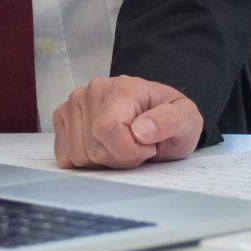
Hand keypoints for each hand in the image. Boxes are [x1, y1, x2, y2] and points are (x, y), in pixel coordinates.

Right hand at [52, 76, 202, 169]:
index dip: (129, 150)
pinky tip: (104, 149)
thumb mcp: (187, 120)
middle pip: (93, 146)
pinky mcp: (64, 120)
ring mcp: (75, 104)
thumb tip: (141, 130)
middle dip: (119, 159)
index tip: (148, 147)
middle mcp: (93, 91)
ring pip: (78, 155)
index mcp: (122, 87)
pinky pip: (64, 156)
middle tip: (138, 148)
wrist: (160, 120)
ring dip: (103, 162)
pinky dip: (85, 162)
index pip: (108, 128)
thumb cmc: (172, 120)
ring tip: (122, 147)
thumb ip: (170, 121)